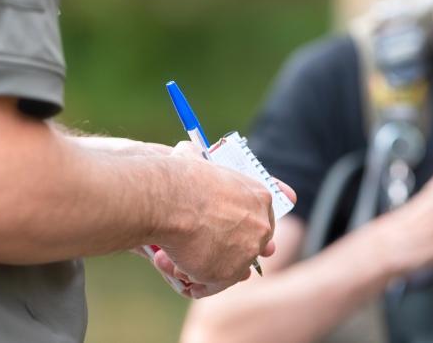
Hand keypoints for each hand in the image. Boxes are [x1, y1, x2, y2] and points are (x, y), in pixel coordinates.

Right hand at [148, 142, 296, 297]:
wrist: (168, 199)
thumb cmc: (179, 178)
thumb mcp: (197, 159)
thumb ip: (200, 159)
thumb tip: (188, 148)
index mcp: (261, 196)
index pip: (263, 218)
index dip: (244, 227)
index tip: (227, 233)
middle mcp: (262, 225)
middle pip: (253, 246)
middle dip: (230, 250)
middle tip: (202, 250)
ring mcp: (249, 250)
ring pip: (232, 267)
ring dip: (209, 266)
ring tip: (180, 259)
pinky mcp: (230, 273)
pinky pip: (214, 284)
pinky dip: (197, 282)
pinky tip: (178, 272)